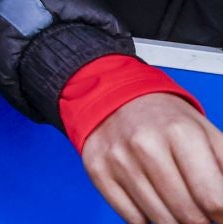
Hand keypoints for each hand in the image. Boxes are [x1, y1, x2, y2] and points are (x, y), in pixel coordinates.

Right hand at [82, 92, 222, 223]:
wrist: (115, 96)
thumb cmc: (170, 122)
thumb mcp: (208, 134)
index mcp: (181, 133)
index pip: (213, 200)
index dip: (222, 215)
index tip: (220, 215)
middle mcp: (146, 145)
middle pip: (188, 215)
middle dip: (201, 220)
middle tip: (202, 212)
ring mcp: (118, 159)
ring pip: (160, 220)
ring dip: (176, 221)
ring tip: (180, 206)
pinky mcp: (97, 170)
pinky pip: (132, 218)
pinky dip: (148, 217)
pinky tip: (153, 199)